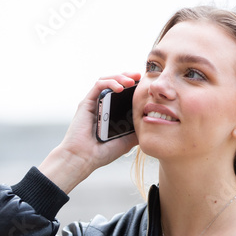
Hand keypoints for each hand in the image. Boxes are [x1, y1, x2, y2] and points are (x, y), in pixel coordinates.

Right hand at [38, 72, 141, 192]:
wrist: (84, 159)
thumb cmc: (101, 153)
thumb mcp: (126, 142)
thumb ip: (136, 131)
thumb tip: (151, 124)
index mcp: (110, 113)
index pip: (123, 93)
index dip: (134, 87)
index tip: (145, 86)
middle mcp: (101, 105)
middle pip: (115, 83)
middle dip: (128, 77)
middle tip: (141, 77)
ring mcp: (94, 103)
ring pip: (107, 81)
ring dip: (120, 77)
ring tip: (133, 80)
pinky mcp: (86, 103)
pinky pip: (98, 86)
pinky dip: (110, 83)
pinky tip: (120, 87)